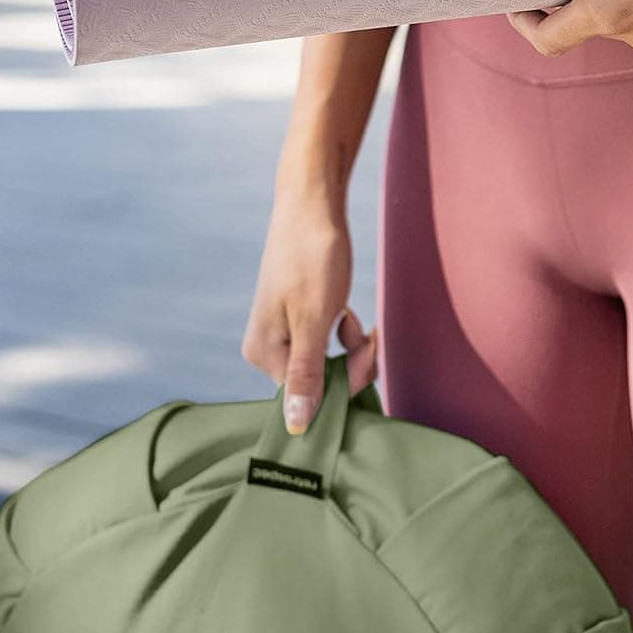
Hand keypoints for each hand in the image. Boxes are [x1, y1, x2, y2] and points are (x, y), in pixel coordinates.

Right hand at [241, 187, 378, 433]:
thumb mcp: (314, 321)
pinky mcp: (298, 319)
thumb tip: (294, 427)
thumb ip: (306, 376)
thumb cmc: (312, 258)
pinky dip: (345, 332)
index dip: (344, 384)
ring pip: (328, 363)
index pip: (307, 397)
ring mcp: (282, 333)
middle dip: (352, 364)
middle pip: (318, 382)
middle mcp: (267, 348)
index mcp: (263, 354)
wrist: (312, 205)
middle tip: (370, 336)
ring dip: (352, 348)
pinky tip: (346, 309)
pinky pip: (327, 344)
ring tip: (355, 317)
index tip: (368, 356)